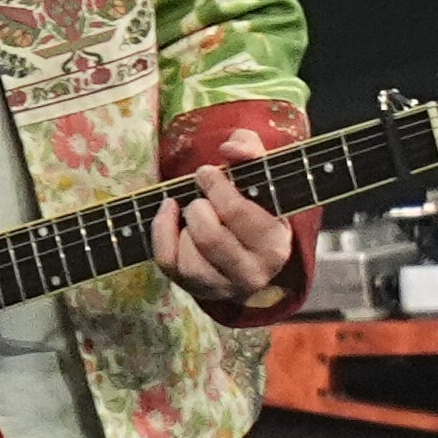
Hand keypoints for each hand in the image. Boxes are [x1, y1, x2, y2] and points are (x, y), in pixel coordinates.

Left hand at [152, 132, 294, 303]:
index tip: (207, 173)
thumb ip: (251, 150)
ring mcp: (223, 287)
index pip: (237, 213)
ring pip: (191, 261)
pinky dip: (162, 235)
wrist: (250, 243)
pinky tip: (169, 213)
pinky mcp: (196, 289)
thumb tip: (230, 147)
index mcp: (275, 244)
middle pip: (211, 239)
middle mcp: (253, 273)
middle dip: (198, 208)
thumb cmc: (255, 202)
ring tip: (194, 212)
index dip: (216, 187)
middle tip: (200, 196)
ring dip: (185, 228)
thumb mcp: (261, 173)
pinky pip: (169, 264)